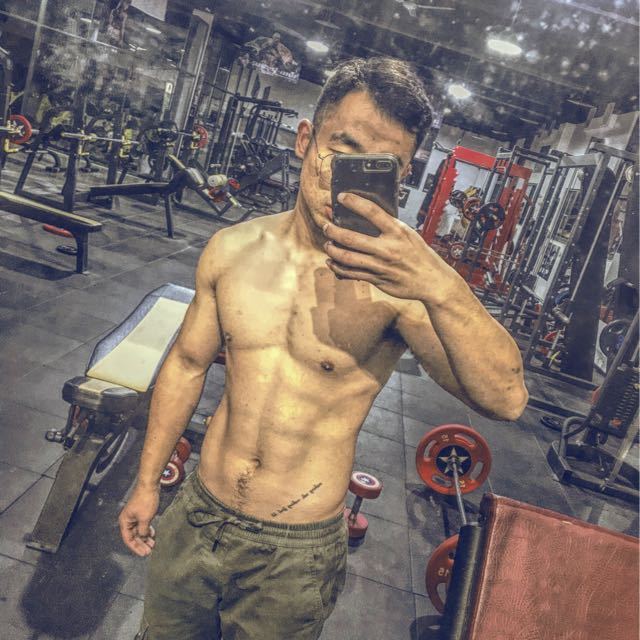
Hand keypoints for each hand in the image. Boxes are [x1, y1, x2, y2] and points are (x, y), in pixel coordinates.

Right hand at [119, 483, 158, 556]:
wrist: (150, 485)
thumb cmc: (145, 500)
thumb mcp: (145, 519)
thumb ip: (143, 531)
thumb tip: (143, 538)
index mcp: (125, 522)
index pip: (128, 539)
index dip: (136, 547)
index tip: (144, 554)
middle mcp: (128, 520)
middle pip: (134, 536)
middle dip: (141, 544)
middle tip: (149, 551)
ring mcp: (135, 516)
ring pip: (139, 531)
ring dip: (145, 538)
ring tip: (152, 544)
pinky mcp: (141, 512)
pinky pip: (143, 525)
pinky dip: (147, 530)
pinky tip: (153, 535)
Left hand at [323, 192, 460, 302]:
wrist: (433, 281)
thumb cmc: (420, 255)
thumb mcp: (409, 234)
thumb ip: (389, 227)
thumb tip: (366, 217)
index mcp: (398, 231)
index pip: (372, 212)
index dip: (354, 202)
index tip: (341, 197)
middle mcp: (388, 248)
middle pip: (351, 237)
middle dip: (332, 230)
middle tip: (325, 226)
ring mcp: (381, 265)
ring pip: (347, 257)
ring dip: (332, 249)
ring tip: (327, 244)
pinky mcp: (377, 279)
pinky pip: (351, 273)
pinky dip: (338, 267)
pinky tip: (332, 262)